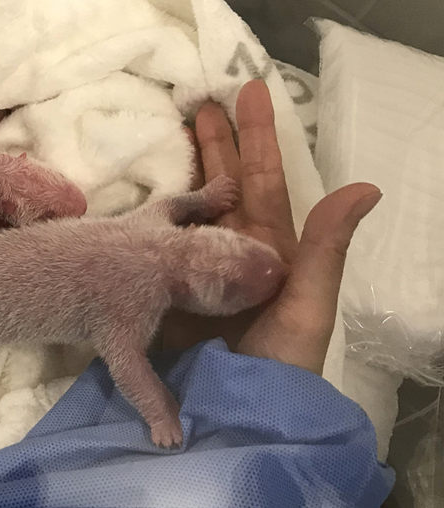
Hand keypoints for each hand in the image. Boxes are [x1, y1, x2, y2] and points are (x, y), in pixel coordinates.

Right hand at [162, 79, 380, 374]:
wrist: (236, 415)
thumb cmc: (277, 363)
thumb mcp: (308, 306)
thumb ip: (327, 248)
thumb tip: (366, 186)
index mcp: (269, 249)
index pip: (264, 181)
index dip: (257, 137)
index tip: (247, 92)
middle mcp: (231, 251)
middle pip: (225, 185)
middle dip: (217, 143)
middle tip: (203, 101)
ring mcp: (193, 269)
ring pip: (189, 208)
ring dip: (185, 169)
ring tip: (174, 130)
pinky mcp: (162, 289)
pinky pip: (157, 243)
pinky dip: (151, 216)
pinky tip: (141, 198)